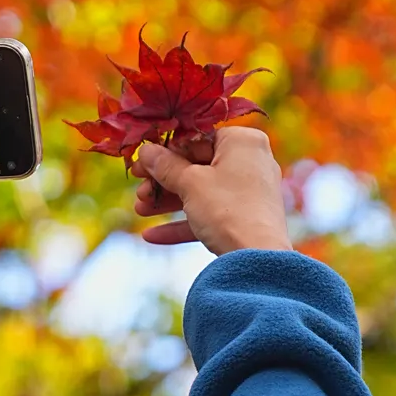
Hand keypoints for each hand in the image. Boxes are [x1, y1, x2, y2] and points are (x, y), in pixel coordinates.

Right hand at [133, 125, 290, 253]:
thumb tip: (145, 151)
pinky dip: (183, 222)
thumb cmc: (226, 209)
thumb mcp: (190, 183)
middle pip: (197, 166)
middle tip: (139, 189)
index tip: (141, 162)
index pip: (197, 138)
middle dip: (163, 181)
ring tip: (141, 210)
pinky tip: (152, 235)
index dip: (165, 151)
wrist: (257, 257)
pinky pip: (210, 214)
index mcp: (243, 141)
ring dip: (168, 202)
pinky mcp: (245, 218)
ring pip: (201, 191)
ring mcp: (249, 191)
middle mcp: (251, 161)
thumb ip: (164, 165)